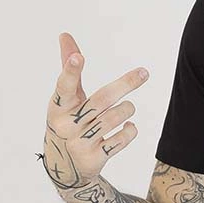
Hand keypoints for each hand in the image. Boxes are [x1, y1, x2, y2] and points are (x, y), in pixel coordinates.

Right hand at [42, 31, 149, 190]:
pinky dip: (130, 130)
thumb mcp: (66, 98)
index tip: (78, 56)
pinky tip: (127, 127)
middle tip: (145, 72)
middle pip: (102, 100)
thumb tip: (65, 35)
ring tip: (126, 109)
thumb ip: (69, 68)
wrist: (66, 167)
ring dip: (127, 109)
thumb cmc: (68, 121)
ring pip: (115, 118)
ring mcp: (79, 143)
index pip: (65, 86)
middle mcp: (66, 125)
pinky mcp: (94, 158)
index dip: (70, 71)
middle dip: (125, 84)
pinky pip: (121, 139)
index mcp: (58, 107)